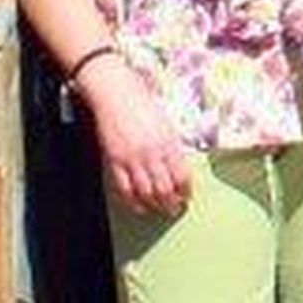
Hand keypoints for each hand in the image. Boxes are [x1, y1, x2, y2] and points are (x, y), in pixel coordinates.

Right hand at [79, 59, 194, 216]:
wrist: (116, 93)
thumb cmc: (141, 102)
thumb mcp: (166, 122)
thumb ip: (173, 145)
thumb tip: (179, 166)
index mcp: (168, 142)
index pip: (181, 175)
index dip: (186, 190)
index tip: (187, 196)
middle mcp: (152, 152)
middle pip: (165, 188)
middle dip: (172, 203)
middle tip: (175, 208)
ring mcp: (133, 158)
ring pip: (147, 192)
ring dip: (155, 205)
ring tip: (160, 209)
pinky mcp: (115, 161)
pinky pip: (125, 188)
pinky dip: (133, 202)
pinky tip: (139, 206)